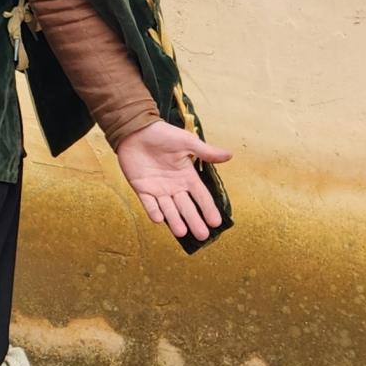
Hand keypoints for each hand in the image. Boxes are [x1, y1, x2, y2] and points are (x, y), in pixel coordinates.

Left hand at [114, 120, 231, 242]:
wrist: (136, 130)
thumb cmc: (162, 134)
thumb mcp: (187, 142)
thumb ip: (206, 152)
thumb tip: (229, 155)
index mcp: (187, 176)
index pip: (201, 196)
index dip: (208, 209)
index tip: (216, 222)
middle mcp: (174, 186)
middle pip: (186, 207)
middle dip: (194, 221)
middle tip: (202, 235)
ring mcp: (158, 189)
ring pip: (169, 209)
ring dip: (175, 220)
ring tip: (182, 233)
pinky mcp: (141, 188)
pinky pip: (148, 203)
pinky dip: (153, 211)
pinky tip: (159, 219)